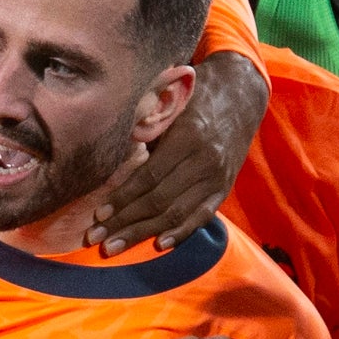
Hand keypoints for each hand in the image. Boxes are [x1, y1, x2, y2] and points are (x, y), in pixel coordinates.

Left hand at [87, 51, 267, 253]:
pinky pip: (202, 215)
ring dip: (143, 233)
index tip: (98, 214)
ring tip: (114, 247)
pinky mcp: (225, 187)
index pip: (149, 177)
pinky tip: (159, 245)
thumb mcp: (169, 105)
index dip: (123, 198)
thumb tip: (111, 159)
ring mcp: (217, 177)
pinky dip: (181, 232)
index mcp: (187, 138)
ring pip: (177, 213)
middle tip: (96, 238)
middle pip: (159, 201)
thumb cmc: (193, 95)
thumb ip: (146, 132)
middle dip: (125, 222)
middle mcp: (204, 162)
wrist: (241, 92)